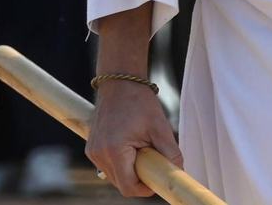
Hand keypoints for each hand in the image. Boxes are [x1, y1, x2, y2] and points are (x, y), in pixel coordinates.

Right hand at [86, 80, 182, 197]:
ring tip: (141, 149)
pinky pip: (108, 166)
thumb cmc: (139, 101)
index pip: (128, 187)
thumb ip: (171, 153)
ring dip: (129, 171)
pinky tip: (130, 147)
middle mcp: (99, 154)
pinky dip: (121, 164)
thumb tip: (179, 173)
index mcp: (114, 150)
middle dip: (138, 178)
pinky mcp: (91, 148)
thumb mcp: (160, 127)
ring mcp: (92, 151)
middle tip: (152, 161)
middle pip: (121, 183)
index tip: (156, 179)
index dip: (145, 189)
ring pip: (114, 176)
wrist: (120, 83)